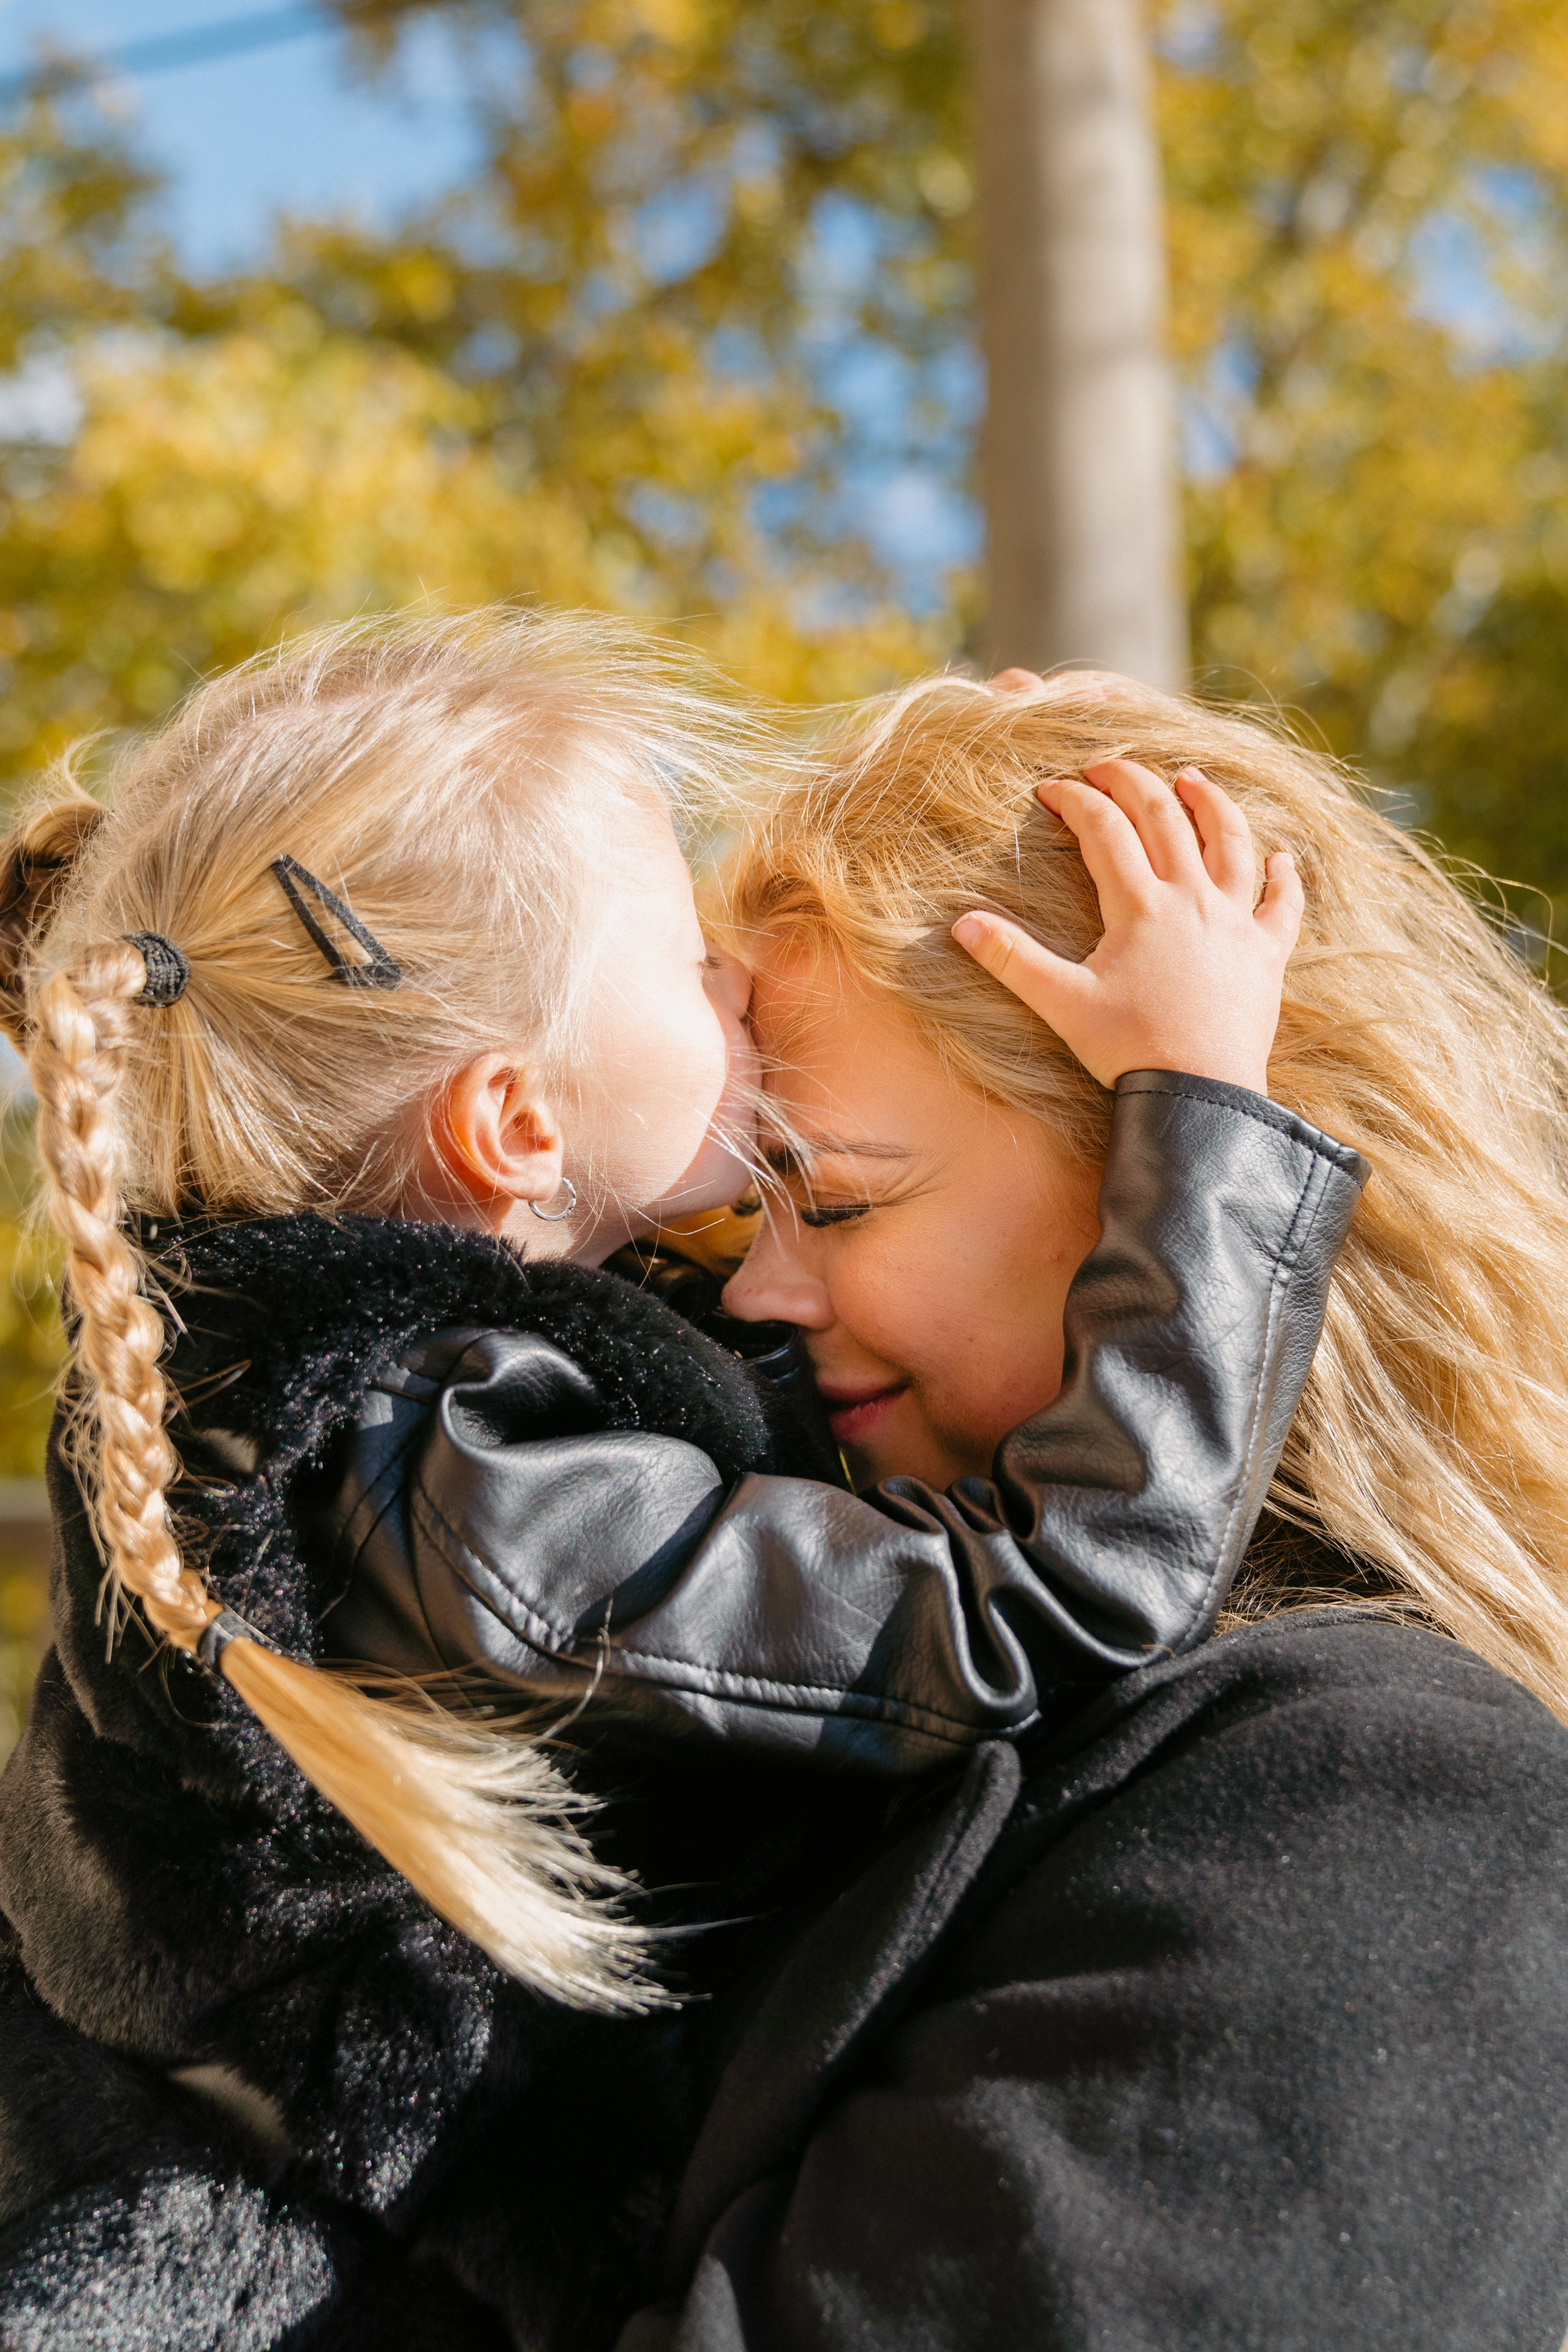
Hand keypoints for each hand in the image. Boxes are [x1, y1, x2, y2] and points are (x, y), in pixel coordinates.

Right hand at [951, 760, 1301, 1094]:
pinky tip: (1281, 856)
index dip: (1075, 801)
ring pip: (1229, 842)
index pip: (1103, 829)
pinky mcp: (1267, 953)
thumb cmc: (1129, 1052)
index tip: (1050, 788)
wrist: (1201, 1096)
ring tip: (1193, 779)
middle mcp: (1193, 899)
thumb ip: (1013, 960)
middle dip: (1133, 781)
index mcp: (1140, 906)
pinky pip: (1284, 904)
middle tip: (1107, 766)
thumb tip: (961, 925)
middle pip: (1165, 816)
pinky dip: (1284, 876)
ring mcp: (1236, 922)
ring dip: (1211, 803)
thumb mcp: (1062, 1004)